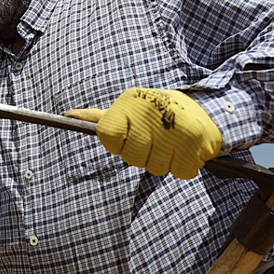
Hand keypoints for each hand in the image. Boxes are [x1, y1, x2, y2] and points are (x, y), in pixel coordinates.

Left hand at [66, 88, 221, 179]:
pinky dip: (184, 167)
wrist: (205, 109)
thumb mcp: (128, 110)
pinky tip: (187, 149)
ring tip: (173, 143)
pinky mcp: (195, 140)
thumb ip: (99, 117)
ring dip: (165, 162)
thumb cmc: (157, 115)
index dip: (118, 144)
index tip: (130, 136)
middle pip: (132, 157)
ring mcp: (174, 125)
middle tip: (156, 140)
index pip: (107, 135)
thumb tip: (67, 115)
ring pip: (156, 167)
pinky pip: (180, 171)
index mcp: (130, 102)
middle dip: (145, 155)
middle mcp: (150, 110)